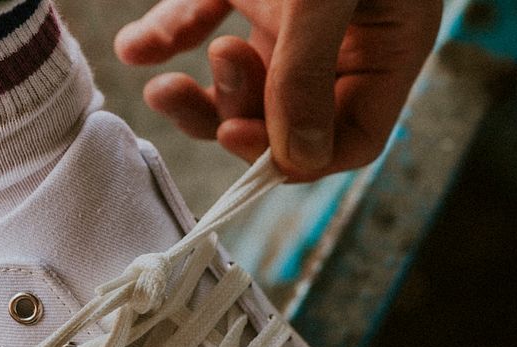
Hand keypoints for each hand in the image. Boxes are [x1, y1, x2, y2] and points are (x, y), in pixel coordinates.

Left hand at [115, 0, 441, 180]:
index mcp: (381, 48)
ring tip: (164, 77)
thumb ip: (306, 73)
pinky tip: (135, 46)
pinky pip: (200, 25)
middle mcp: (335, 42)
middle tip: (218, 72)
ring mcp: (287, 16)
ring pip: (238, 88)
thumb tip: (294, 160)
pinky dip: (165, 37)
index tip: (243, 139)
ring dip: (196, 95)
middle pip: (282, 120)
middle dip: (237, 114)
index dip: (297, 154)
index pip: (349, 138)